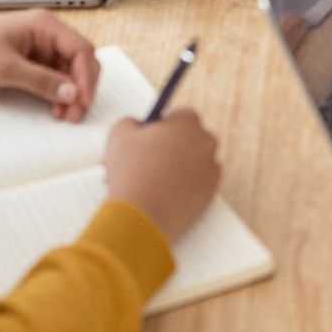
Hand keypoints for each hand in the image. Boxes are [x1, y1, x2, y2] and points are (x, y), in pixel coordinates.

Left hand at [0, 9, 99, 121]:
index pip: (81, 50)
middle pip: (80, 61)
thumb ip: (41, 81)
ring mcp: (39, 47)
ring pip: (69, 71)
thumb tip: (73, 94)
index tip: (83, 102)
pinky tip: (54, 108)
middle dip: (81, 88)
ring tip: (64, 116)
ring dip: (70, 93)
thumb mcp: (5, 68)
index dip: (87, 77)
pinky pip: (54, 77)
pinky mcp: (31, 60)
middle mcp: (47, 34)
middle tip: (75, 114)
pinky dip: (57, 93)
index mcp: (45, 25)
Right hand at [104, 109, 220, 242]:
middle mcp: (206, 142)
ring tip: (151, 181)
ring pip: (195, 162)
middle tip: (150, 159)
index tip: (151, 137)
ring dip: (179, 167)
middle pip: (191, 138)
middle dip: (173, 146)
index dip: (164, 125)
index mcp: (188, 122)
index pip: (181, 114)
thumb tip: (138, 125)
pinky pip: (197, 184)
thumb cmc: (130, 171)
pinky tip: (164, 194)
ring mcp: (211, 169)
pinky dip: (185, 187)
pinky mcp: (211, 194)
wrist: (142, 217)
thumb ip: (132, 121)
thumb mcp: (119, 133)